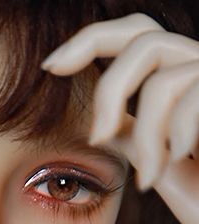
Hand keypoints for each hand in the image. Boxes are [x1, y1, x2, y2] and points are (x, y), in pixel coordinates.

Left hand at [41, 12, 198, 223]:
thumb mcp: (157, 165)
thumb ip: (132, 137)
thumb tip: (100, 125)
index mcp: (178, 72)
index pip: (132, 35)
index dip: (90, 41)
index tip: (51, 66)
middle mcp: (198, 63)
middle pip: (143, 38)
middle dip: (110, 90)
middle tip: (97, 138)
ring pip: (160, 83)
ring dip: (147, 138)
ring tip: (149, 177)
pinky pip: (187, 101)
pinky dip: (174, 137)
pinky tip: (179, 160)